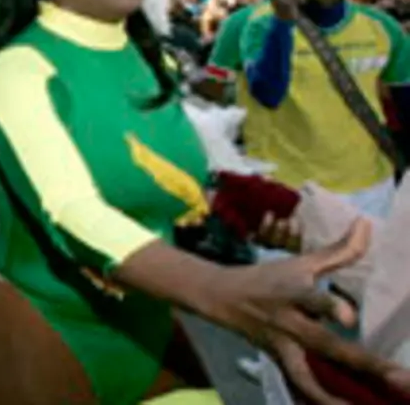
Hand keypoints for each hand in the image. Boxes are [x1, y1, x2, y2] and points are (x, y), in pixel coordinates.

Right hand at [208, 220, 409, 402]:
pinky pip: (300, 387)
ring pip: (310, 376)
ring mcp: (282, 347)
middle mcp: (288, 322)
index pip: (311, 298)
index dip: (328, 306)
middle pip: (326, 345)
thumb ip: (339, 251)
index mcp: (293, 292)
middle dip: (365, 363)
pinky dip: (318, 400)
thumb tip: (367, 224)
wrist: (219, 297)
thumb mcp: (300, 262)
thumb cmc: (268, 278)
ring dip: (337, 396)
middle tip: (401, 379)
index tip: (347, 316)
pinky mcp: (278, 362)